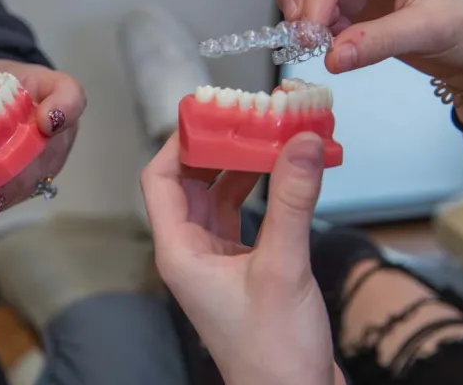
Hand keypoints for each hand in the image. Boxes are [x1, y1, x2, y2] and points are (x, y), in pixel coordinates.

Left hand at [0, 59, 84, 220]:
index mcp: (50, 88)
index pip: (70, 95)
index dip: (62, 110)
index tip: (45, 123)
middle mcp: (59, 125)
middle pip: (48, 150)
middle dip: (19, 175)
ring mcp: (50, 154)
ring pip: (33, 178)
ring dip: (6, 196)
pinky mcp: (35, 175)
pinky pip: (20, 190)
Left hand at [141, 132, 342, 384]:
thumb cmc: (273, 351)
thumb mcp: (283, 267)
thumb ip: (293, 201)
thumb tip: (302, 141)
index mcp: (179, 251)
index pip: (159, 179)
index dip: (179, 142)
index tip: (209, 112)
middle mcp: (191, 251)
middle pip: (191, 182)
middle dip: (219, 147)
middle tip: (250, 116)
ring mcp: (216, 259)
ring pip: (220, 196)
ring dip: (244, 167)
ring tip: (274, 135)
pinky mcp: (244, 267)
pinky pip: (244, 215)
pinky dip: (263, 190)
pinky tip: (286, 173)